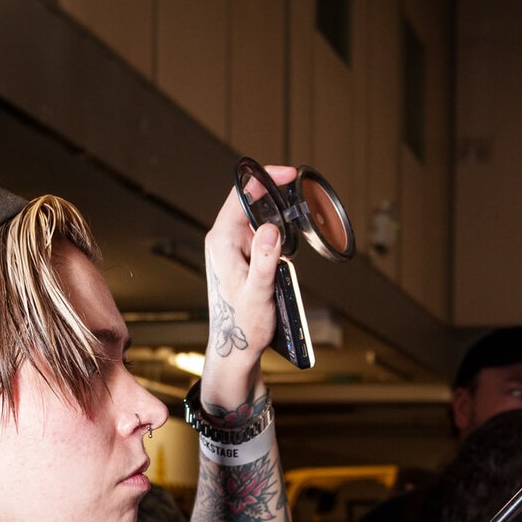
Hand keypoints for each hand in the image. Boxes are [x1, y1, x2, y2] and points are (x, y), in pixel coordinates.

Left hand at [199, 164, 292, 401]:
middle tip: (300, 194)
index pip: (241, 195)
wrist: (236, 347)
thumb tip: (271, 228)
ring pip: (257, 218)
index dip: (264, 178)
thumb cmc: (243, 324)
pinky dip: (276, 233)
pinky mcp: (242, 257)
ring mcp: (232, 247)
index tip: (288, 173)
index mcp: (221, 241)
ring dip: (277, 217)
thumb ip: (265, 259)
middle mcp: (223, 239)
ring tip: (296, 224)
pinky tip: (288, 245)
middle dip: (275, 195)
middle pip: (250, 201)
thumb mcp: (259, 293)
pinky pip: (259, 234)